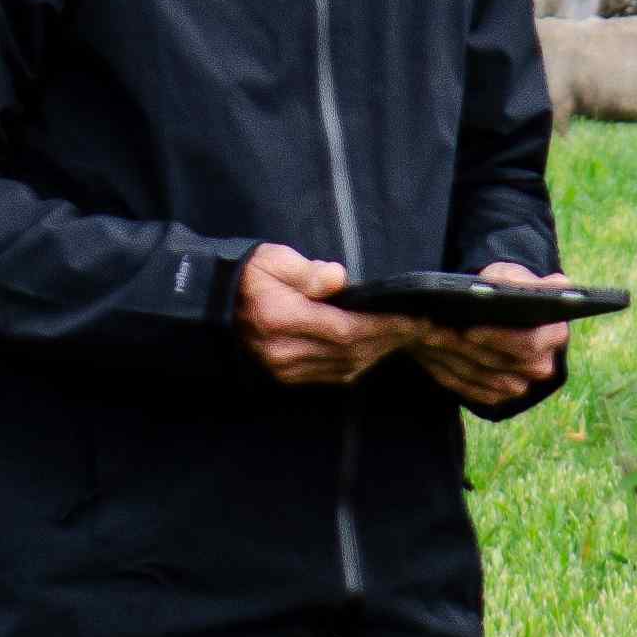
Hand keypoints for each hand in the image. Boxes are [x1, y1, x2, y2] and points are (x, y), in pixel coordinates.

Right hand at [236, 244, 420, 386]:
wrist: (213, 304)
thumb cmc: (248, 275)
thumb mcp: (272, 259)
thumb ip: (306, 271)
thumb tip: (338, 278)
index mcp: (281, 319)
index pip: (346, 330)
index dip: (384, 327)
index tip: (415, 320)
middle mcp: (283, 351)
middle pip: (351, 352)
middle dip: (390, 340)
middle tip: (423, 328)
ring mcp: (284, 369)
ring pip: (346, 368)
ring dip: (379, 353)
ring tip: (405, 336)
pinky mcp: (286, 377)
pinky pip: (333, 376)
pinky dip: (359, 363)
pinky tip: (375, 348)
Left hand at [405, 260, 570, 413]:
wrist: (497, 310)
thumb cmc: (506, 288)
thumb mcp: (513, 277)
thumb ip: (525, 282)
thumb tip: (543, 286)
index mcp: (554, 334)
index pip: (528, 343)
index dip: (498, 339)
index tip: (469, 330)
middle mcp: (542, 365)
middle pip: (502, 365)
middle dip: (466, 350)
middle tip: (434, 335)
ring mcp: (521, 384)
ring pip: (483, 379)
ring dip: (450, 362)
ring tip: (425, 341)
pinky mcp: (498, 395)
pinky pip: (472, 392)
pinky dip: (447, 374)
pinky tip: (427, 356)